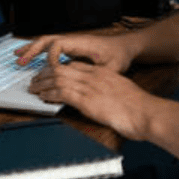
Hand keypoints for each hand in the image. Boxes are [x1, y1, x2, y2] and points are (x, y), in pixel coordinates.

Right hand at [14, 33, 133, 72]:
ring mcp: (71, 43)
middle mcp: (73, 41)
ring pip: (46, 42)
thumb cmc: (119, 55)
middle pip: (47, 40)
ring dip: (32, 48)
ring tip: (18, 56)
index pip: (58, 44)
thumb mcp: (112, 67)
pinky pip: (50, 47)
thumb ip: (98, 74)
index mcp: (81, 43)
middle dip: (32, 50)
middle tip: (20, 60)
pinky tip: (31, 56)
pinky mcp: (71, 48)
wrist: (125, 47)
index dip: (52, 56)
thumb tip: (84, 80)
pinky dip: (38, 50)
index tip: (52, 69)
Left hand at [28, 61, 153, 140]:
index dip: (59, 69)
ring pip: (58, 79)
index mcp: (102, 72)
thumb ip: (108, 89)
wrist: (145, 112)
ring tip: (33, 87)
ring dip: (42, 83)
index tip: (52, 73)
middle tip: (36, 79)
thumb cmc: (138, 106)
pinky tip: (42, 96)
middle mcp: (93, 76)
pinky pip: (61, 92)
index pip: (74, 65)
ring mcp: (88, 87)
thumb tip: (102, 97)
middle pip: (62, 69)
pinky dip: (48, 93)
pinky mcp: (85, 100)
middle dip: (46, 73)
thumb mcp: (122, 90)